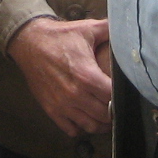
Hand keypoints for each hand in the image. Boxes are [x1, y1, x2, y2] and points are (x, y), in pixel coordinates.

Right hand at [7, 17, 112, 136]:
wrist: (29, 42)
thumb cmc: (60, 36)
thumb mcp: (87, 28)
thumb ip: (111, 29)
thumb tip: (128, 29)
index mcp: (87, 75)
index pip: (113, 97)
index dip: (121, 97)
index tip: (124, 93)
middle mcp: (75, 94)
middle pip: (104, 115)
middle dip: (113, 111)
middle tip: (117, 105)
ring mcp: (62, 104)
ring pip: (90, 126)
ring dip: (100, 123)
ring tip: (105, 116)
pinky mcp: (51, 109)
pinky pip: (71, 129)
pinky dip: (81, 127)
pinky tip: (85, 117)